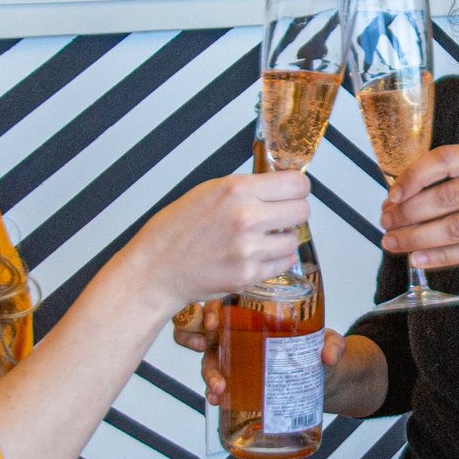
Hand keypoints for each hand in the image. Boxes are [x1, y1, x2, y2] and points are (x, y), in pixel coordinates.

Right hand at [123, 172, 309, 314]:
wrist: (155, 269)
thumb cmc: (174, 231)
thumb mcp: (207, 192)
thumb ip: (245, 189)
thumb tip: (277, 188)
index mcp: (236, 190)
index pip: (296, 183)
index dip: (297, 188)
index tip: (293, 192)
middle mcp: (246, 218)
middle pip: (302, 211)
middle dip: (293, 212)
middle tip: (280, 216)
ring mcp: (250, 249)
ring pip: (294, 240)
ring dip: (283, 239)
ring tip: (261, 239)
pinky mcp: (249, 275)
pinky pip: (283, 264)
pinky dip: (274, 260)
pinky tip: (255, 255)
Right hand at [175, 319, 347, 406]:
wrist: (324, 381)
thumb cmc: (317, 351)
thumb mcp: (327, 342)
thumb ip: (332, 344)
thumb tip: (328, 355)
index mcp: (254, 313)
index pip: (224, 302)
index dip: (210, 308)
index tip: (213, 321)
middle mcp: (239, 333)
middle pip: (206, 330)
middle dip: (195, 338)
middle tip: (204, 346)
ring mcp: (235, 359)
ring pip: (207, 358)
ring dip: (207, 372)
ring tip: (218, 388)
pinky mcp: (238, 382)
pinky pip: (217, 383)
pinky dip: (213, 391)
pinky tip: (218, 399)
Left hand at [380, 144, 458, 303]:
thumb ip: (440, 186)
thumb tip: (393, 201)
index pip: (447, 159)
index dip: (414, 176)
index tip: (393, 195)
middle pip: (449, 194)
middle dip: (410, 211)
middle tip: (387, 222)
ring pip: (456, 226)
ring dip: (418, 237)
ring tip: (394, 242)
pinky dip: (439, 257)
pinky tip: (418, 259)